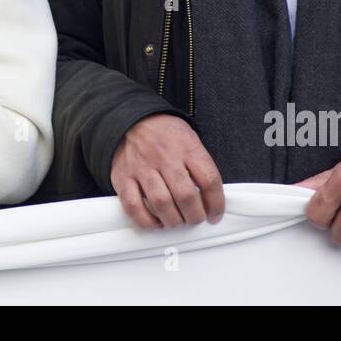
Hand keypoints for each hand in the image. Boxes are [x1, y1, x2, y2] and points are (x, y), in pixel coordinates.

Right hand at [110, 113, 224, 228]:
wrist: (132, 118)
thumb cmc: (165, 134)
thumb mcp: (190, 139)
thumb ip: (200, 166)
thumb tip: (210, 199)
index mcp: (186, 147)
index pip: (209, 180)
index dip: (217, 204)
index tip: (215, 214)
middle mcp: (165, 157)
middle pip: (186, 196)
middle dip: (195, 216)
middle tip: (195, 219)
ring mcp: (142, 167)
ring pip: (161, 204)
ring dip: (174, 221)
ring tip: (177, 221)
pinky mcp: (123, 177)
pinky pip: (134, 206)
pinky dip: (147, 221)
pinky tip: (156, 222)